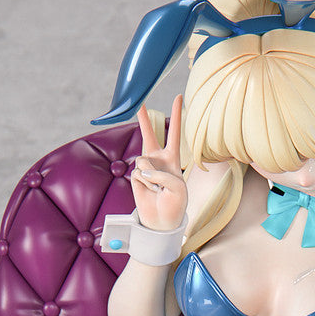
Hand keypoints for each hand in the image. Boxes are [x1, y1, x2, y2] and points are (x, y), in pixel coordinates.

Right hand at [132, 96, 186, 231]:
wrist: (162, 219)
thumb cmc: (175, 202)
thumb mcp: (178, 186)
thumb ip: (162, 173)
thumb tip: (143, 169)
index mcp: (172, 157)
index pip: (174, 132)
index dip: (175, 114)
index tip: (178, 96)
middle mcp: (157, 158)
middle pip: (149, 133)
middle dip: (143, 117)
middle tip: (138, 101)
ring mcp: (146, 166)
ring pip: (144, 160)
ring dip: (153, 176)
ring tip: (159, 188)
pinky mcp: (136, 175)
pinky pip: (139, 172)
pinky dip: (146, 183)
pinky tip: (150, 191)